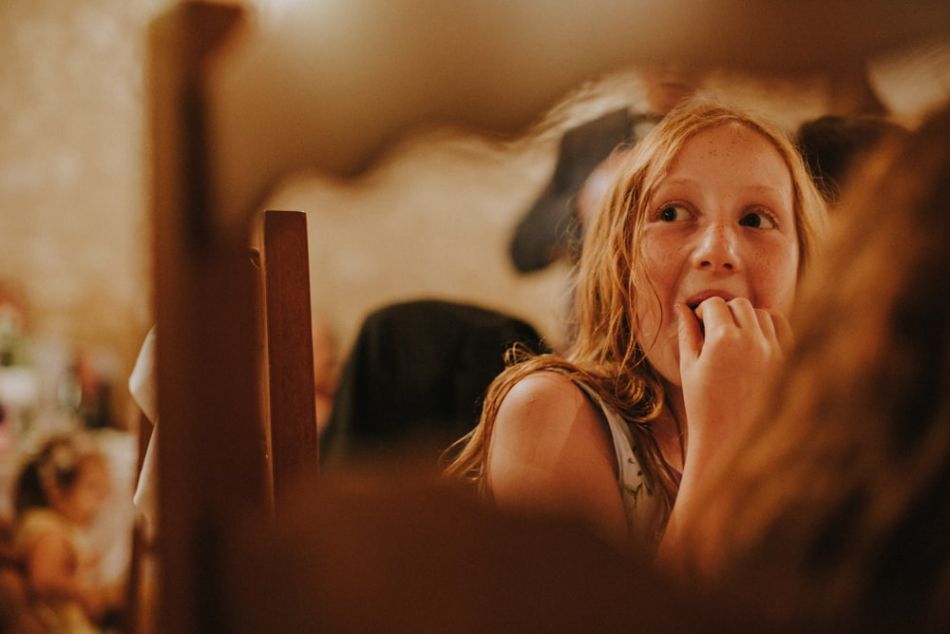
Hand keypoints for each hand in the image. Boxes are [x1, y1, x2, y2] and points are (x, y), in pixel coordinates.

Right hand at [675, 297, 790, 459]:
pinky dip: (769, 327)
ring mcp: (775, 351)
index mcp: (723, 339)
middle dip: (724, 312)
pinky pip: (783, 328)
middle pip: (740, 304)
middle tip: (714, 331)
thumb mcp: (689, 366)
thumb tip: (681, 306)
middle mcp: (753, 341)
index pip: (714, 304)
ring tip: (735, 339)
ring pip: (763, 314)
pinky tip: (756, 341)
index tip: (697, 323)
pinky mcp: (789, 362)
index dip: (702, 311)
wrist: (730, 440)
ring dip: (748, 319)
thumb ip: (687, 332)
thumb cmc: (702, 405)